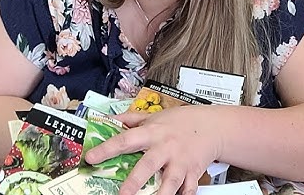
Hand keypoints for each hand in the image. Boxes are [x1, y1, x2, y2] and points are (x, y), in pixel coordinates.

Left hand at [84, 105, 221, 194]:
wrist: (212, 126)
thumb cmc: (181, 121)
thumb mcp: (153, 116)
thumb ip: (130, 119)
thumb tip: (109, 120)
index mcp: (152, 132)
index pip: (125, 139)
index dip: (107, 148)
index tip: (91, 157)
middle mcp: (165, 147)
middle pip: (148, 165)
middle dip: (135, 181)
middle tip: (122, 194)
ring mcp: (180, 162)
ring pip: (170, 181)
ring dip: (161, 194)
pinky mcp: (193, 173)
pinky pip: (188, 189)